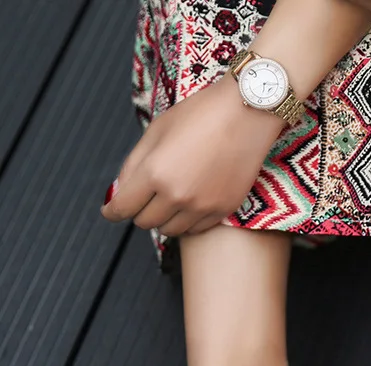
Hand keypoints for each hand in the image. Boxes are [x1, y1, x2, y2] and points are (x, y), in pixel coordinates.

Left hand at [102, 78, 283, 236]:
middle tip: (145, 198)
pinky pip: (195, 229)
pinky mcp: (223, 210)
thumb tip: (118, 192)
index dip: (112, 211)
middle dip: (139, 211)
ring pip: (170, 230)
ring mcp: (202, 206)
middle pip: (145, 222)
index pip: (123, 207)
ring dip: (163, 219)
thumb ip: (133, 164)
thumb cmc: (200, 115)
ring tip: (169, 201)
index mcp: (155, 172)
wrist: (246, 115)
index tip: (109, 211)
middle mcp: (177, 195)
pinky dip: (187, 221)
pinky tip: (190, 204)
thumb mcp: (157, 131)